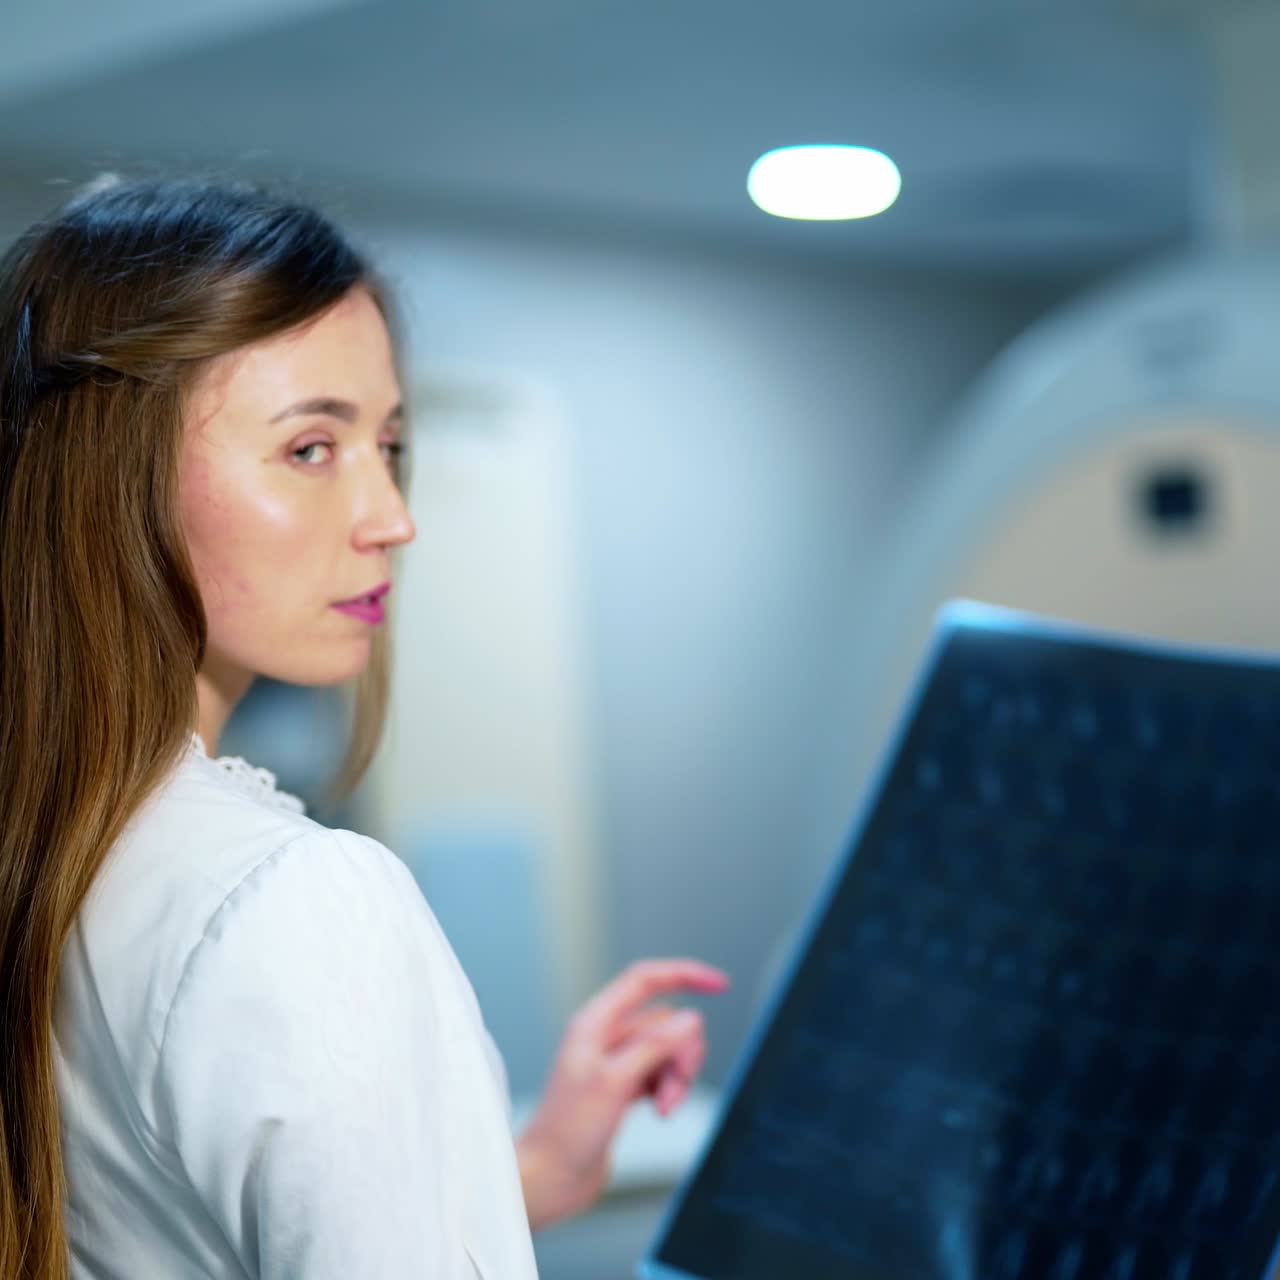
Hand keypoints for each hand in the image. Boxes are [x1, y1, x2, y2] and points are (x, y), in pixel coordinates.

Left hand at [516, 958, 728, 1229]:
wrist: (550, 1177)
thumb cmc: (567, 1131)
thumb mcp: (615, 1082)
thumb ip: (654, 1046)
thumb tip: (691, 1018)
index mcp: (595, 1022)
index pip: (645, 979)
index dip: (684, 974)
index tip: (720, 984)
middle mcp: (604, 1035)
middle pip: (666, 1021)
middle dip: (681, 1052)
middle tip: (674, 1088)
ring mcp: (615, 1061)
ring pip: (668, 1049)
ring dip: (676, 1077)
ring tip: (664, 1107)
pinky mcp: (624, 1086)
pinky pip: (661, 1072)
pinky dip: (669, 1088)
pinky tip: (660, 1110)